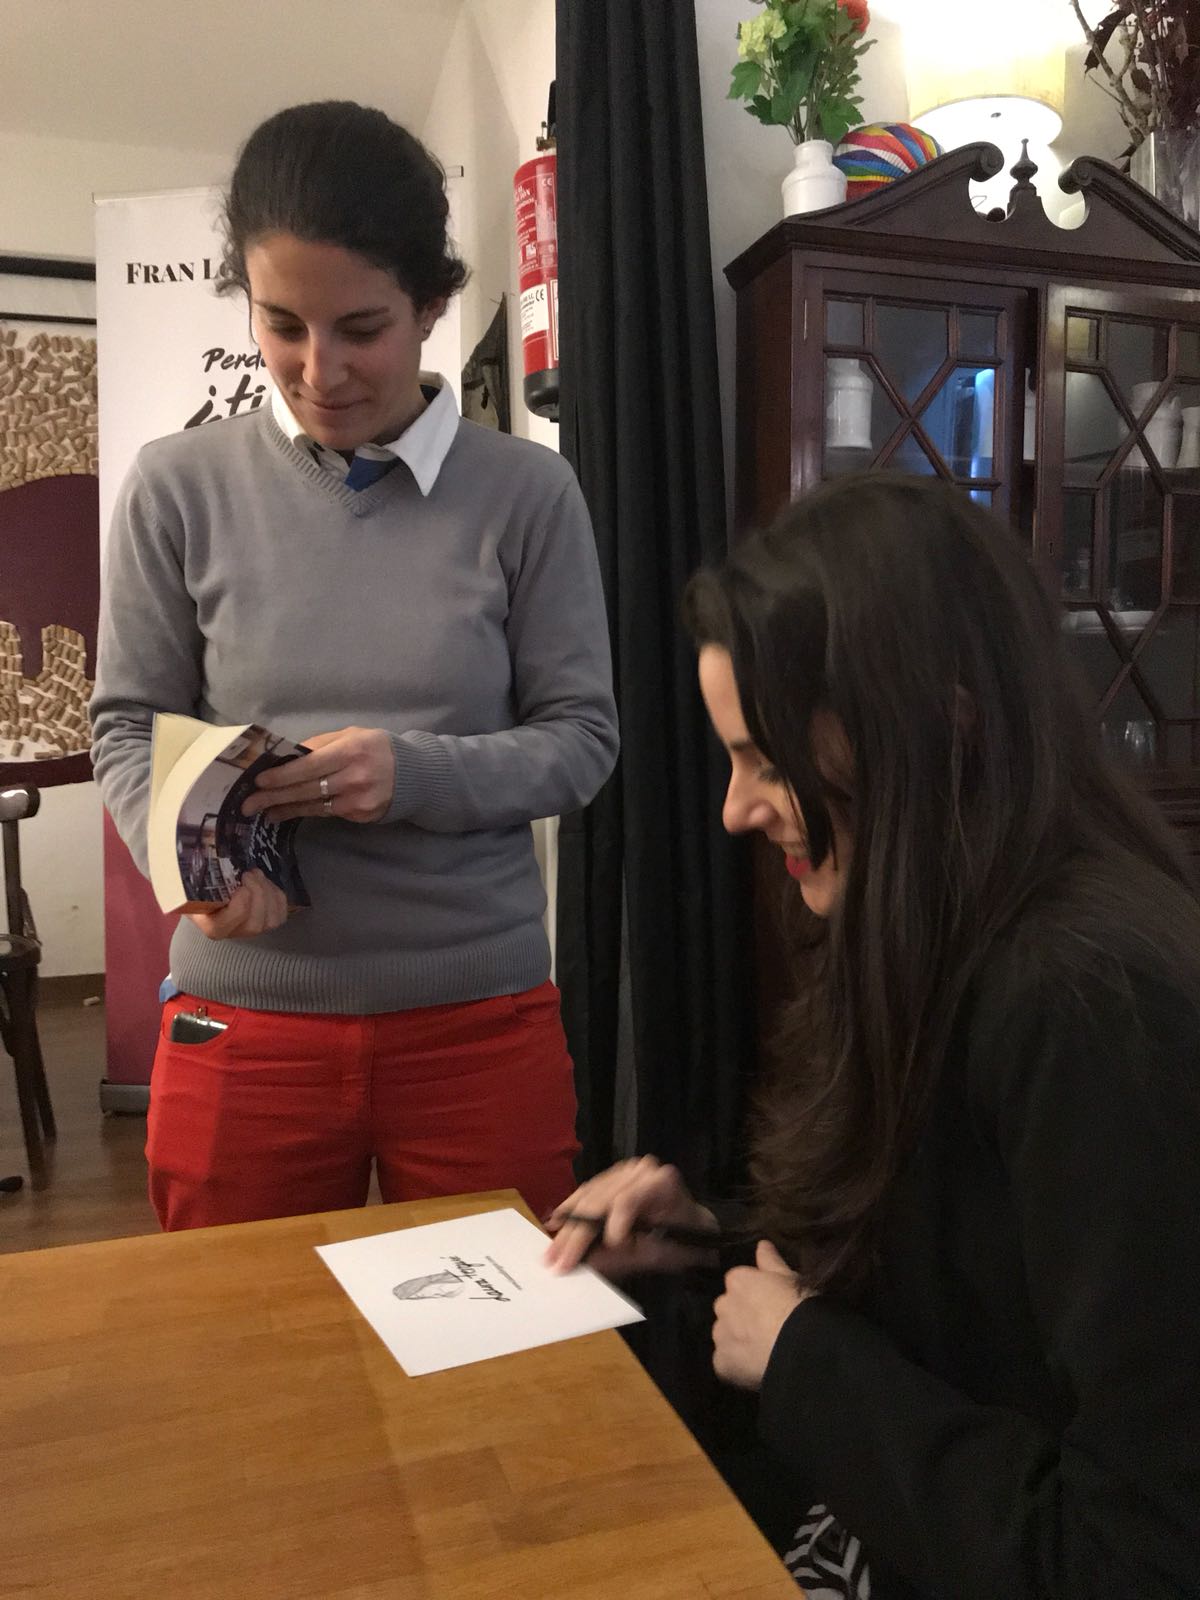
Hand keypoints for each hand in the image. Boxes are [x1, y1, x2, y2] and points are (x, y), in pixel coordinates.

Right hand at [185, 870, 287, 940]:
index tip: (240, 878)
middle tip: (249, 873)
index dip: (239, 903)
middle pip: (254, 925)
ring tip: (256, 875)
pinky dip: (278, 896)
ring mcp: (249, 929)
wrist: (209, 882)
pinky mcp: (265, 922)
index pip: (223, 927)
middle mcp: (229, 932)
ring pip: (270, 922)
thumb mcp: (190, 875)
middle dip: (258, 894)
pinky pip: (280, 915)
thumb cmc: (198, 878)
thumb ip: (188, 870)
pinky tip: (265, 883)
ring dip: (269, 893)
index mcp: (207, 923)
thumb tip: (180, 843)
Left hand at [241, 727, 395, 823]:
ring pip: (314, 806)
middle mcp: (355, 777)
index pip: (309, 766)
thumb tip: (288, 755)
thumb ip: (321, 744)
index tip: (259, 781)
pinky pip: (328, 812)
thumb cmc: (377, 748)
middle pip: (306, 789)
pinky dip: (307, 812)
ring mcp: (359, 800)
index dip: (282, 775)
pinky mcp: (362, 815)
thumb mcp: (352, 735)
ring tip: (264, 813)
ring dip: (286, 810)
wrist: (415, 775)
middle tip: (248, 805)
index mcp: (350, 751)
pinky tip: (290, 813)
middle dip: (274, 797)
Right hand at [543, 1155, 718, 1276]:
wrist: (692, 1228)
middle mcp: (641, 1170)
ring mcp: (625, 1170)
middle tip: (556, 1259)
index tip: (607, 1247)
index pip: (628, 1199)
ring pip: (589, 1194)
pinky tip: (555, 1225)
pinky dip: (571, 1211)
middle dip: (576, 1232)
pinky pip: (587, 1192)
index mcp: (660, 1183)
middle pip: (601, 1198)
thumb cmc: (681, 1242)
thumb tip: (587, 1263)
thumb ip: (621, 1257)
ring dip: (567, 1224)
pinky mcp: (613, 1177)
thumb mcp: (656, 1255)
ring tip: (551, 1250)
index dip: (614, 1223)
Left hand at [712, 1239, 808, 1390]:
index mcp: (737, 1281)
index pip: (739, 1284)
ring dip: (737, 1342)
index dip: (755, 1296)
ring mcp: (720, 1335)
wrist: (800, 1346)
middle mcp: (722, 1304)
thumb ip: (770, 1261)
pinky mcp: (721, 1363)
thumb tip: (761, 1243)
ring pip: (725, 1336)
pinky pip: (725, 1363)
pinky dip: (736, 1366)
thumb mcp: (791, 1278)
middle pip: (729, 1310)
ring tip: (762, 1352)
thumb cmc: (799, 1306)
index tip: (770, 1306)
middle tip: (766, 1330)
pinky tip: (755, 1369)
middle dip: (741, 1318)